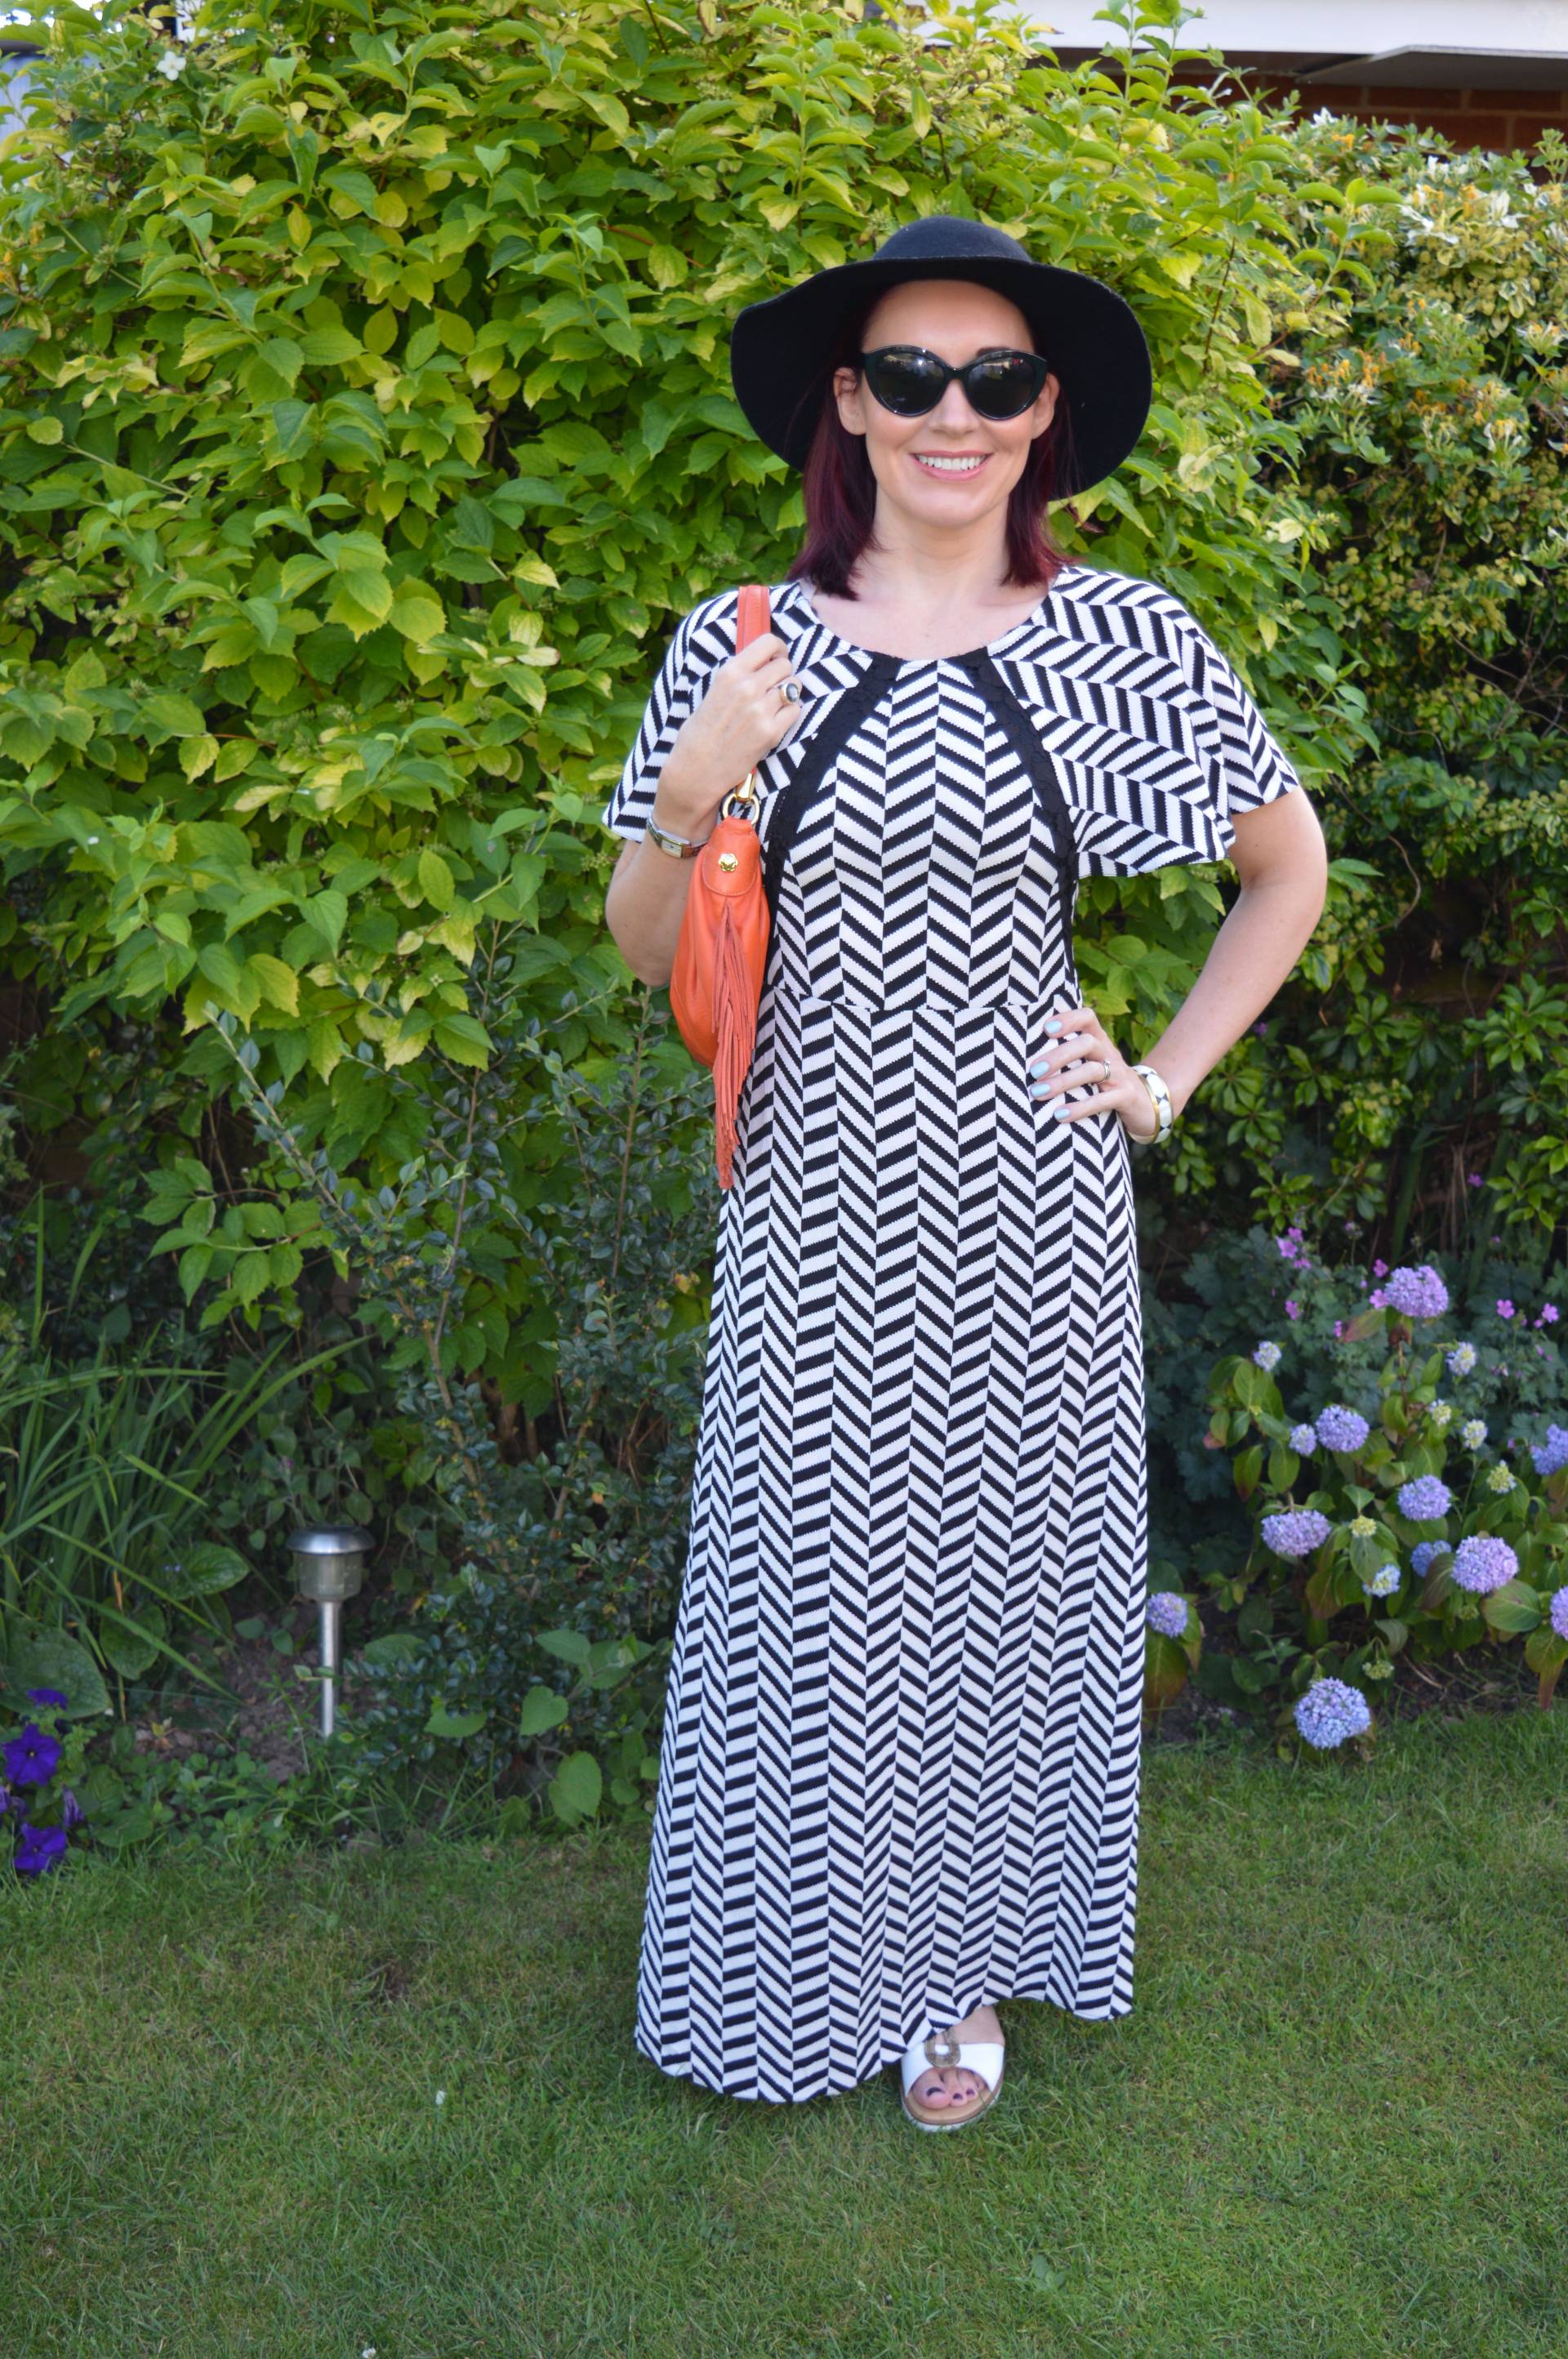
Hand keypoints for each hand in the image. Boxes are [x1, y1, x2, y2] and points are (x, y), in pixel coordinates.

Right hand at [650, 632, 805, 837]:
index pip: (769, 642)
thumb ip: (739, 676)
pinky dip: (789, 715)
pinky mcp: (771, 733)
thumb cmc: (700, 732)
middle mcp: (747, 687)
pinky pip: (795, 711)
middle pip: (785, 665)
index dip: (778, 649)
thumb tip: (763, 663)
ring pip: (794, 687)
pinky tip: (774, 722)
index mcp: (730, 672)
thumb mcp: (714, 692)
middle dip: (783, 674)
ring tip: (773, 707)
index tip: (777, 657)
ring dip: (788, 694)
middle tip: (774, 687)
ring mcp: (761, 710)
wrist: (696, 770)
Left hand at [1026, 1005, 1161, 1143]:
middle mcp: (1110, 1054)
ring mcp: (1120, 1075)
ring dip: (1063, 1082)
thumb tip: (1024, 1056)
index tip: (1045, 1029)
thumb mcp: (1090, 1063)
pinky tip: (1060, 1115)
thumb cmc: (1105, 1081)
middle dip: (1059, 1055)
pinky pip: (1102, 1101)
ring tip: (1038, 1092)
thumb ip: (1067, 1055)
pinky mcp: (1125, 1097)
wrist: (1146, 1104)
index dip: (1068, 1019)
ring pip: (1092, 1071)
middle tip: (1034, 1070)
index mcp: (1099, 1041)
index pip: (1087, 1018)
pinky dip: (1080, 1108)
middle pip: (1087, 1044)